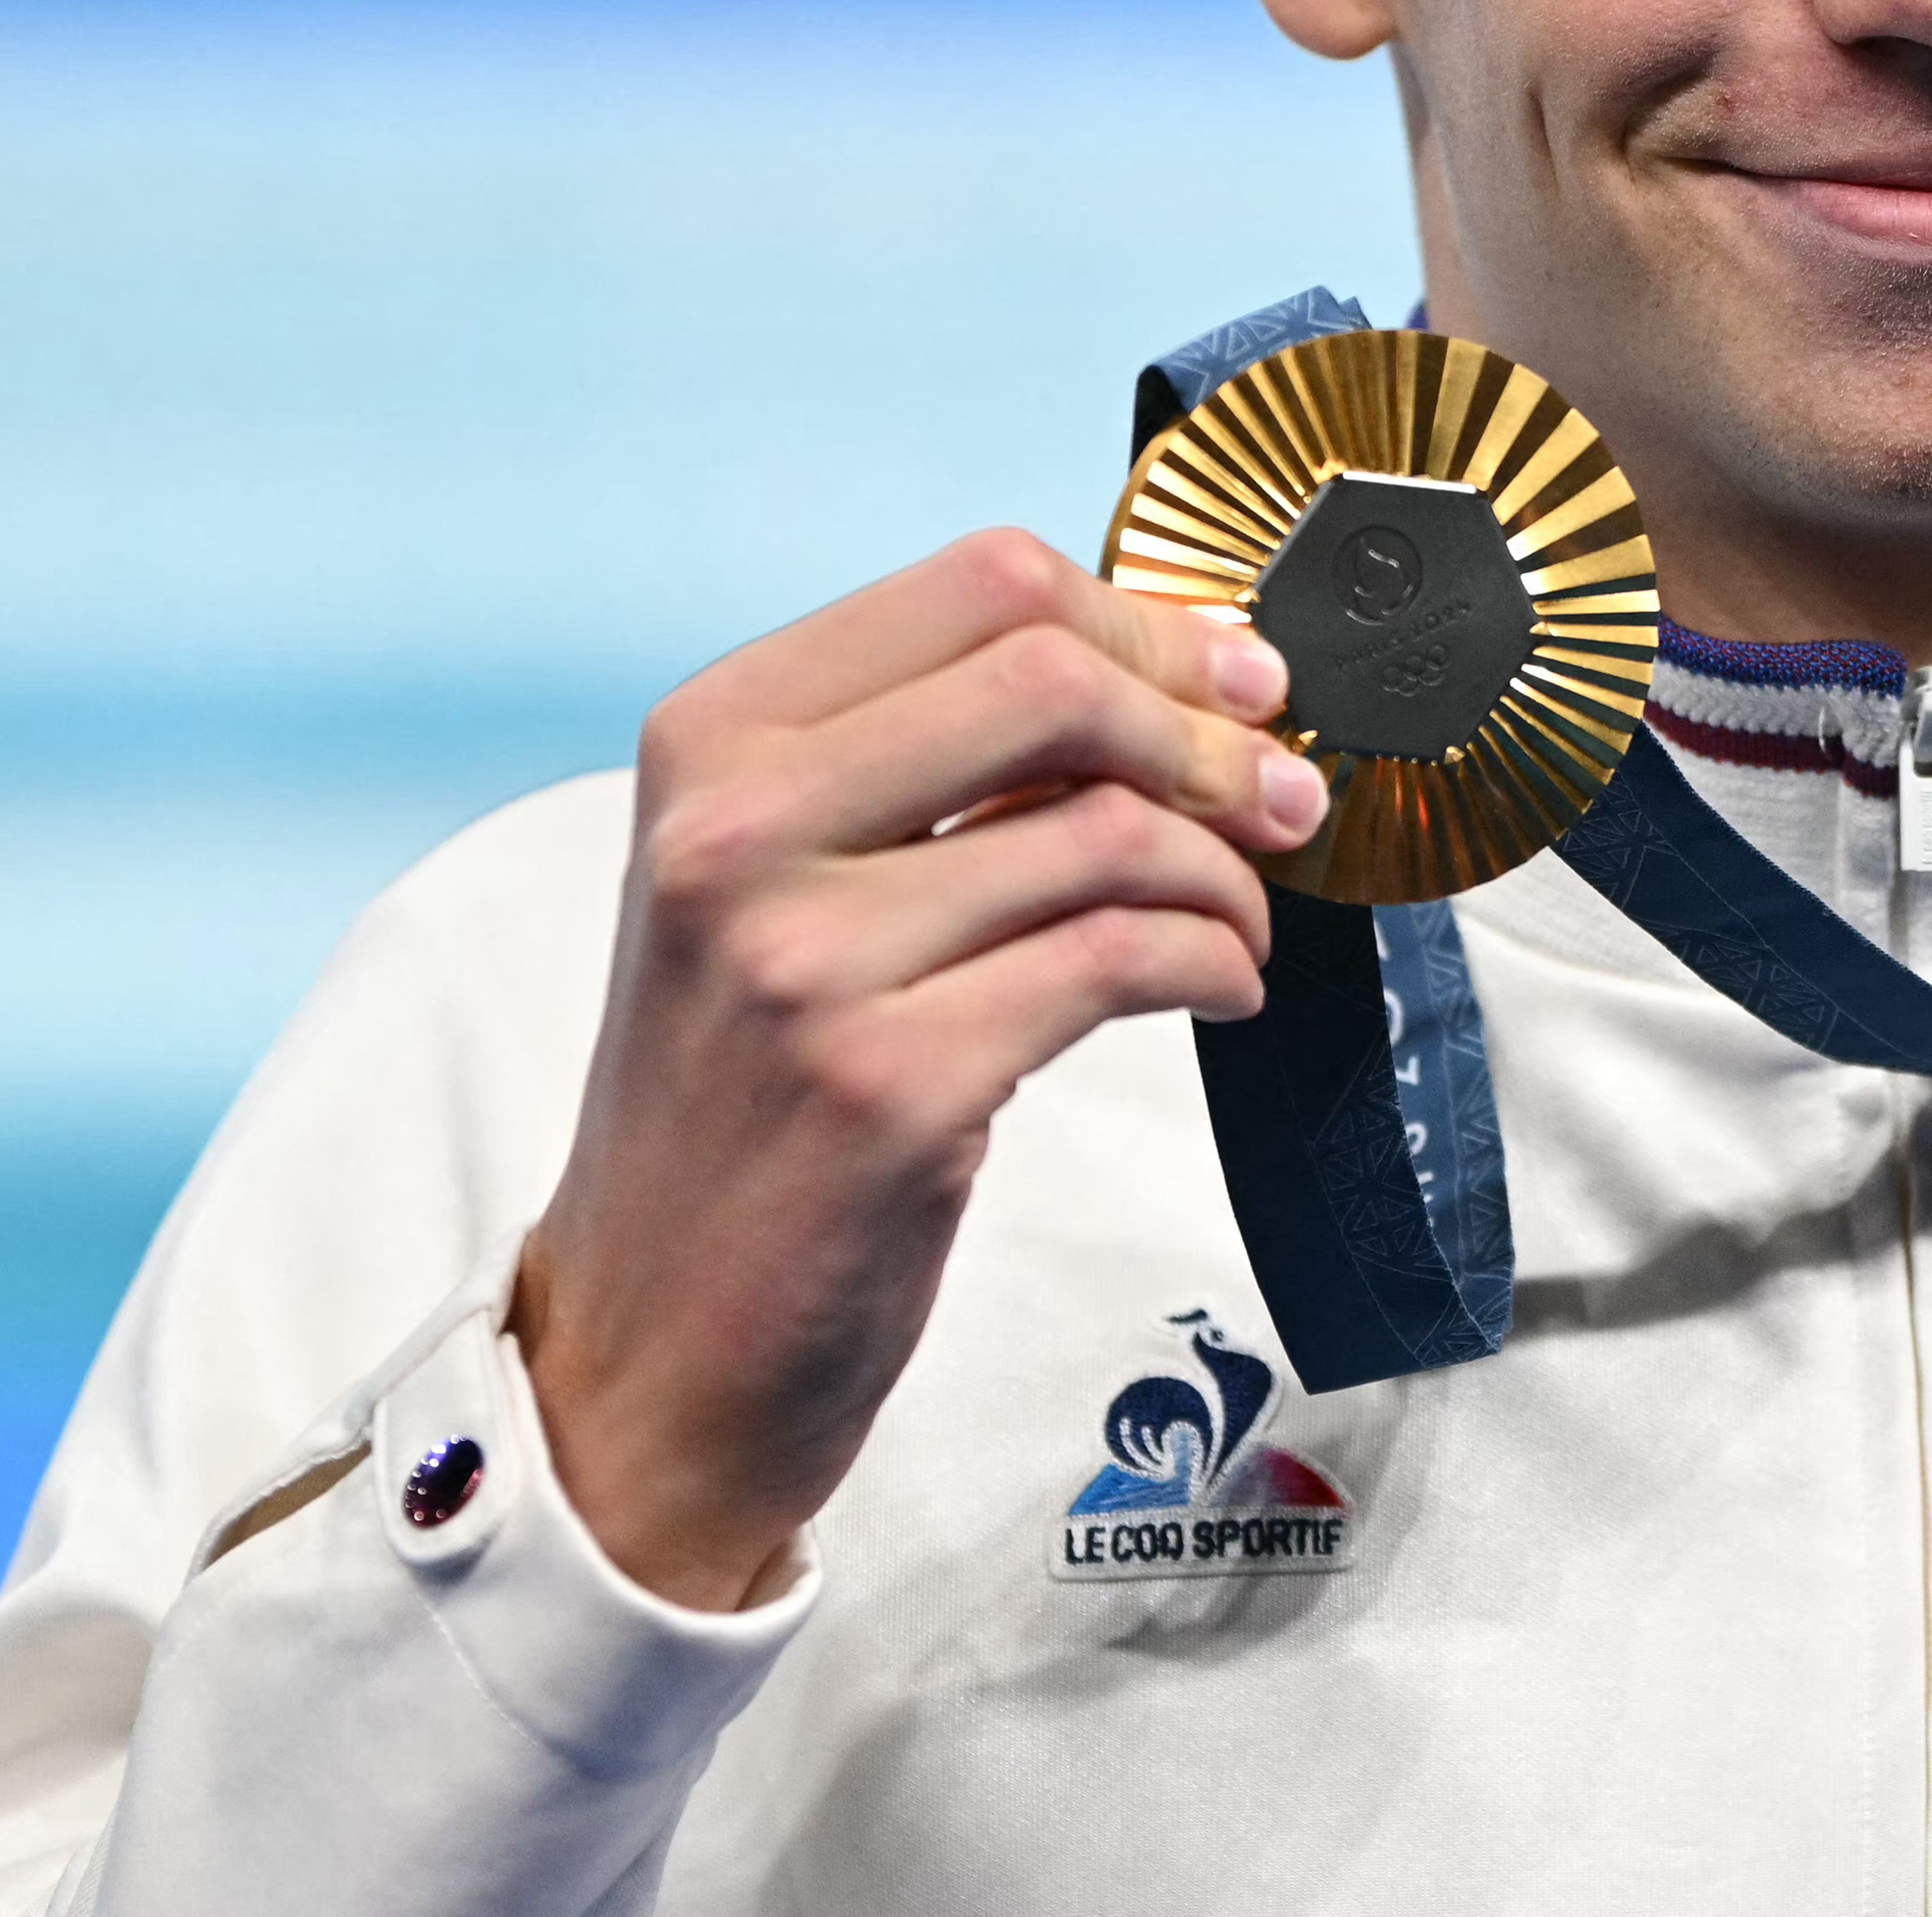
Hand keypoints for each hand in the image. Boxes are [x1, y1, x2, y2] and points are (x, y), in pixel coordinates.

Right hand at [511, 529, 1327, 1609]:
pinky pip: (1121, 959)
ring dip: (1227, 869)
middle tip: (1281, 792)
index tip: (1234, 675)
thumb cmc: (740, 1103)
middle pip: (1052, 677)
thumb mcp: (776, 887)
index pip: (978, 586)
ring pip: (1107, 829)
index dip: (1146, 620)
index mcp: (711, 740)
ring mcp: (806, 960)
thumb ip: (926, 768)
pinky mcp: (891, 1085)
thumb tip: (1169, 672)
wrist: (650, 1346)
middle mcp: (736, 831)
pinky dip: (1212, 962)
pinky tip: (1219, 985)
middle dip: (1207, 729)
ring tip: (1245, 918)